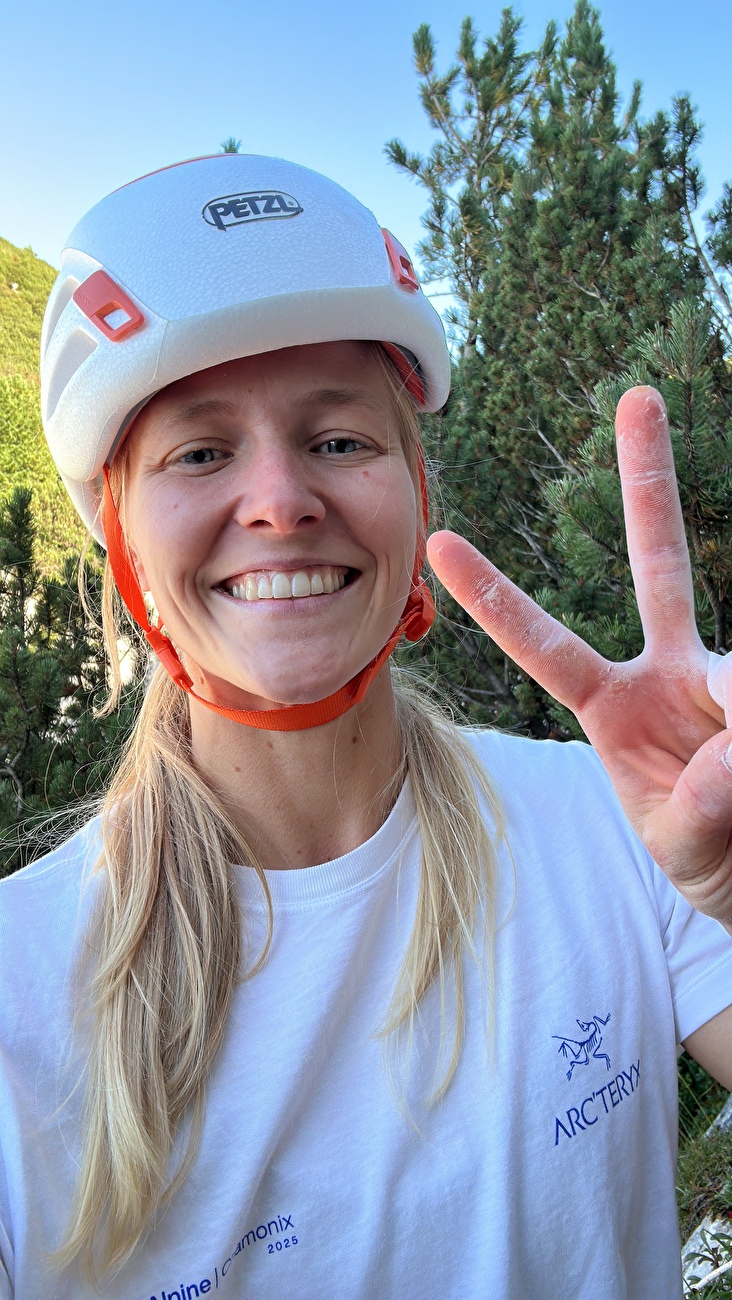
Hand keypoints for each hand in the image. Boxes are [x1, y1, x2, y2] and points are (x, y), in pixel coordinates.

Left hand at [427, 387, 731, 931]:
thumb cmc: (707, 853)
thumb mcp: (685, 847)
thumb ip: (698, 813)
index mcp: (609, 706)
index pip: (543, 644)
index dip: (496, 597)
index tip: (438, 541)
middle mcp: (666, 671)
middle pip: (658, 562)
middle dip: (647, 482)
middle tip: (638, 397)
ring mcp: (717, 674)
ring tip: (729, 781)